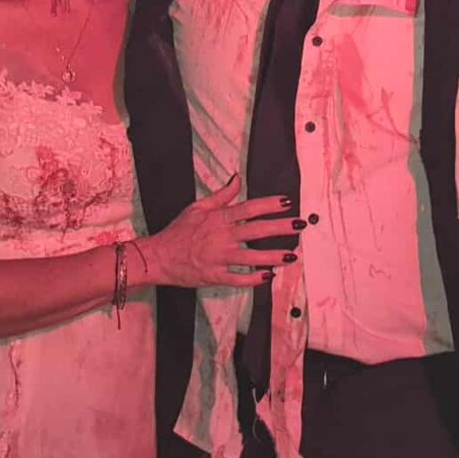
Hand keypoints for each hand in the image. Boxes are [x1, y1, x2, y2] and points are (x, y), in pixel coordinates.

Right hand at [138, 175, 297, 288]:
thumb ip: (221, 195)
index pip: (249, 208)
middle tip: (299, 225)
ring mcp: (219, 258)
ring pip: (251, 257)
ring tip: (291, 255)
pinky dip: (253, 278)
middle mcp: (222, 237)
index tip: (287, 202)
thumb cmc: (178, 232)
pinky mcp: (215, 276)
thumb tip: (237, 179)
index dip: (269, 204)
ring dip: (273, 256)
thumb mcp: (198, 208)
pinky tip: (268, 276)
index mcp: (218, 219)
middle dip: (280, 227)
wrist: (159, 256)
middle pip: (256, 230)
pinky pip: (238, 278)